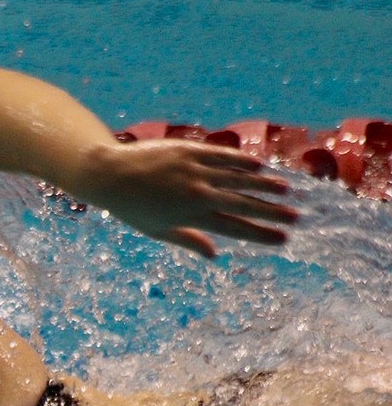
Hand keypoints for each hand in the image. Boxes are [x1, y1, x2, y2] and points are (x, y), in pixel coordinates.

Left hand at [76, 139, 298, 257]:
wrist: (109, 174)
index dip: (261, 235)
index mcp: (190, 216)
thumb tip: (214, 255)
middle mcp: (197, 193)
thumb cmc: (131, 207)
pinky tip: (259, 166)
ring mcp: (194, 170)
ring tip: (286, 191)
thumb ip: (189, 240)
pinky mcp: (189, 150)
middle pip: (243, 204)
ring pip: (238, 178)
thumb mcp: (157, 230)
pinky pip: (222, 156)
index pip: (234, 228)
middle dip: (272, 213)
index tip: (283, 240)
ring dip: (264, 185)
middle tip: (296, 218)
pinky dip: (241, 161)